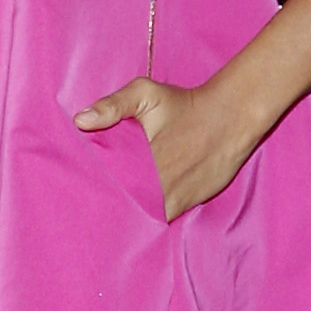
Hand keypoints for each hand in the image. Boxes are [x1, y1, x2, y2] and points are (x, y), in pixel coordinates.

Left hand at [74, 64, 275, 223]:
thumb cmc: (184, 104)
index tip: (84, 190)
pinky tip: (142, 211)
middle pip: (125, 203)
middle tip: (96, 205)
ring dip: (133, 212)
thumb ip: (112, 106)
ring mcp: (174, 196)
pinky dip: (153, 215)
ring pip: (144, 214)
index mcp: (140, 159)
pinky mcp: (188, 203)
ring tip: (117, 215)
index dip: (96, 188)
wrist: (229, 117)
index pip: (109, 183)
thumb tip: (80, 121)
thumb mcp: (145, 94)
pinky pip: (164, 217)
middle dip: (112, 203)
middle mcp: (157, 183)